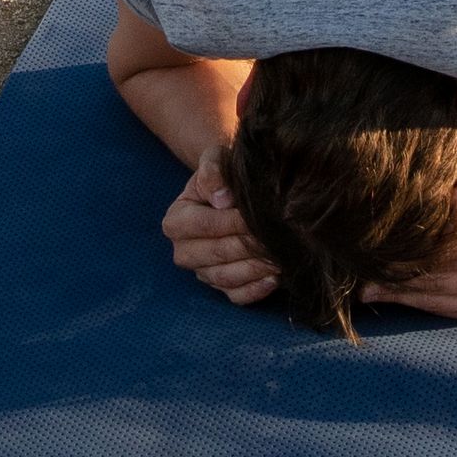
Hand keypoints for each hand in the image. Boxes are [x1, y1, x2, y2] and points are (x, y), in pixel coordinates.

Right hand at [161, 160, 274, 306]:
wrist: (234, 192)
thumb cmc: (224, 174)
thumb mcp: (215, 160)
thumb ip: (213, 171)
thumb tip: (222, 199)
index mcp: (175, 221)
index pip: (206, 225)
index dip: (234, 222)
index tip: (261, 217)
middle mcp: (183, 251)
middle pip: (217, 254)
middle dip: (249, 246)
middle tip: (280, 238)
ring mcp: (201, 272)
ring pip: (227, 278)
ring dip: (255, 269)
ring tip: (281, 256)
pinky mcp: (220, 287)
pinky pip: (236, 296)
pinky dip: (256, 290)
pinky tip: (275, 277)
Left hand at [363, 180, 456, 328]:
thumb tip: (438, 216)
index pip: (441, 258)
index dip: (405, 256)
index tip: (373, 255)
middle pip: (433, 284)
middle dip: (394, 281)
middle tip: (359, 277)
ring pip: (433, 303)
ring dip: (398, 296)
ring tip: (366, 289)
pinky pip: (441, 311)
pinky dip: (414, 302)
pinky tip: (389, 294)